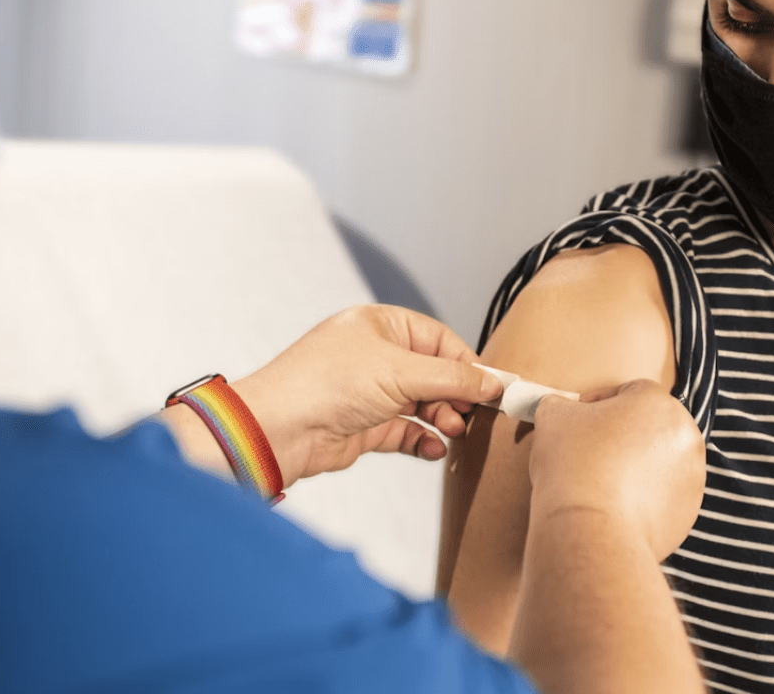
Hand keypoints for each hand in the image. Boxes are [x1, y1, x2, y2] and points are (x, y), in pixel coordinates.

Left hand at [230, 305, 503, 487]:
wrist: (278, 429)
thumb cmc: (323, 384)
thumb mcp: (401, 372)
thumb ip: (453, 379)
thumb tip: (493, 382)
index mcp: (381, 325)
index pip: (440, 340)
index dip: (468, 364)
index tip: (495, 387)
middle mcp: (375, 355)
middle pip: (434, 374)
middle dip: (456, 396)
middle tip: (474, 414)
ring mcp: (368, 392)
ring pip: (421, 404)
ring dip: (442, 418)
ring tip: (454, 431)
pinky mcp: (363, 426)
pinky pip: (405, 431)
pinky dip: (423, 440)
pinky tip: (436, 448)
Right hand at [527, 380, 705, 559]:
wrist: (591, 530)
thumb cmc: (573, 465)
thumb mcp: (553, 417)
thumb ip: (561, 405)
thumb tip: (561, 409)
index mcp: (658, 402)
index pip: (627, 392)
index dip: (598, 404)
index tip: (578, 422)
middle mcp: (685, 435)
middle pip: (649, 426)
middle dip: (622, 435)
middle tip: (590, 452)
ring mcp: (692, 475)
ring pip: (658, 462)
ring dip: (634, 466)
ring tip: (600, 482)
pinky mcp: (688, 511)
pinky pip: (663, 496)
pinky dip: (643, 497)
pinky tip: (614, 505)